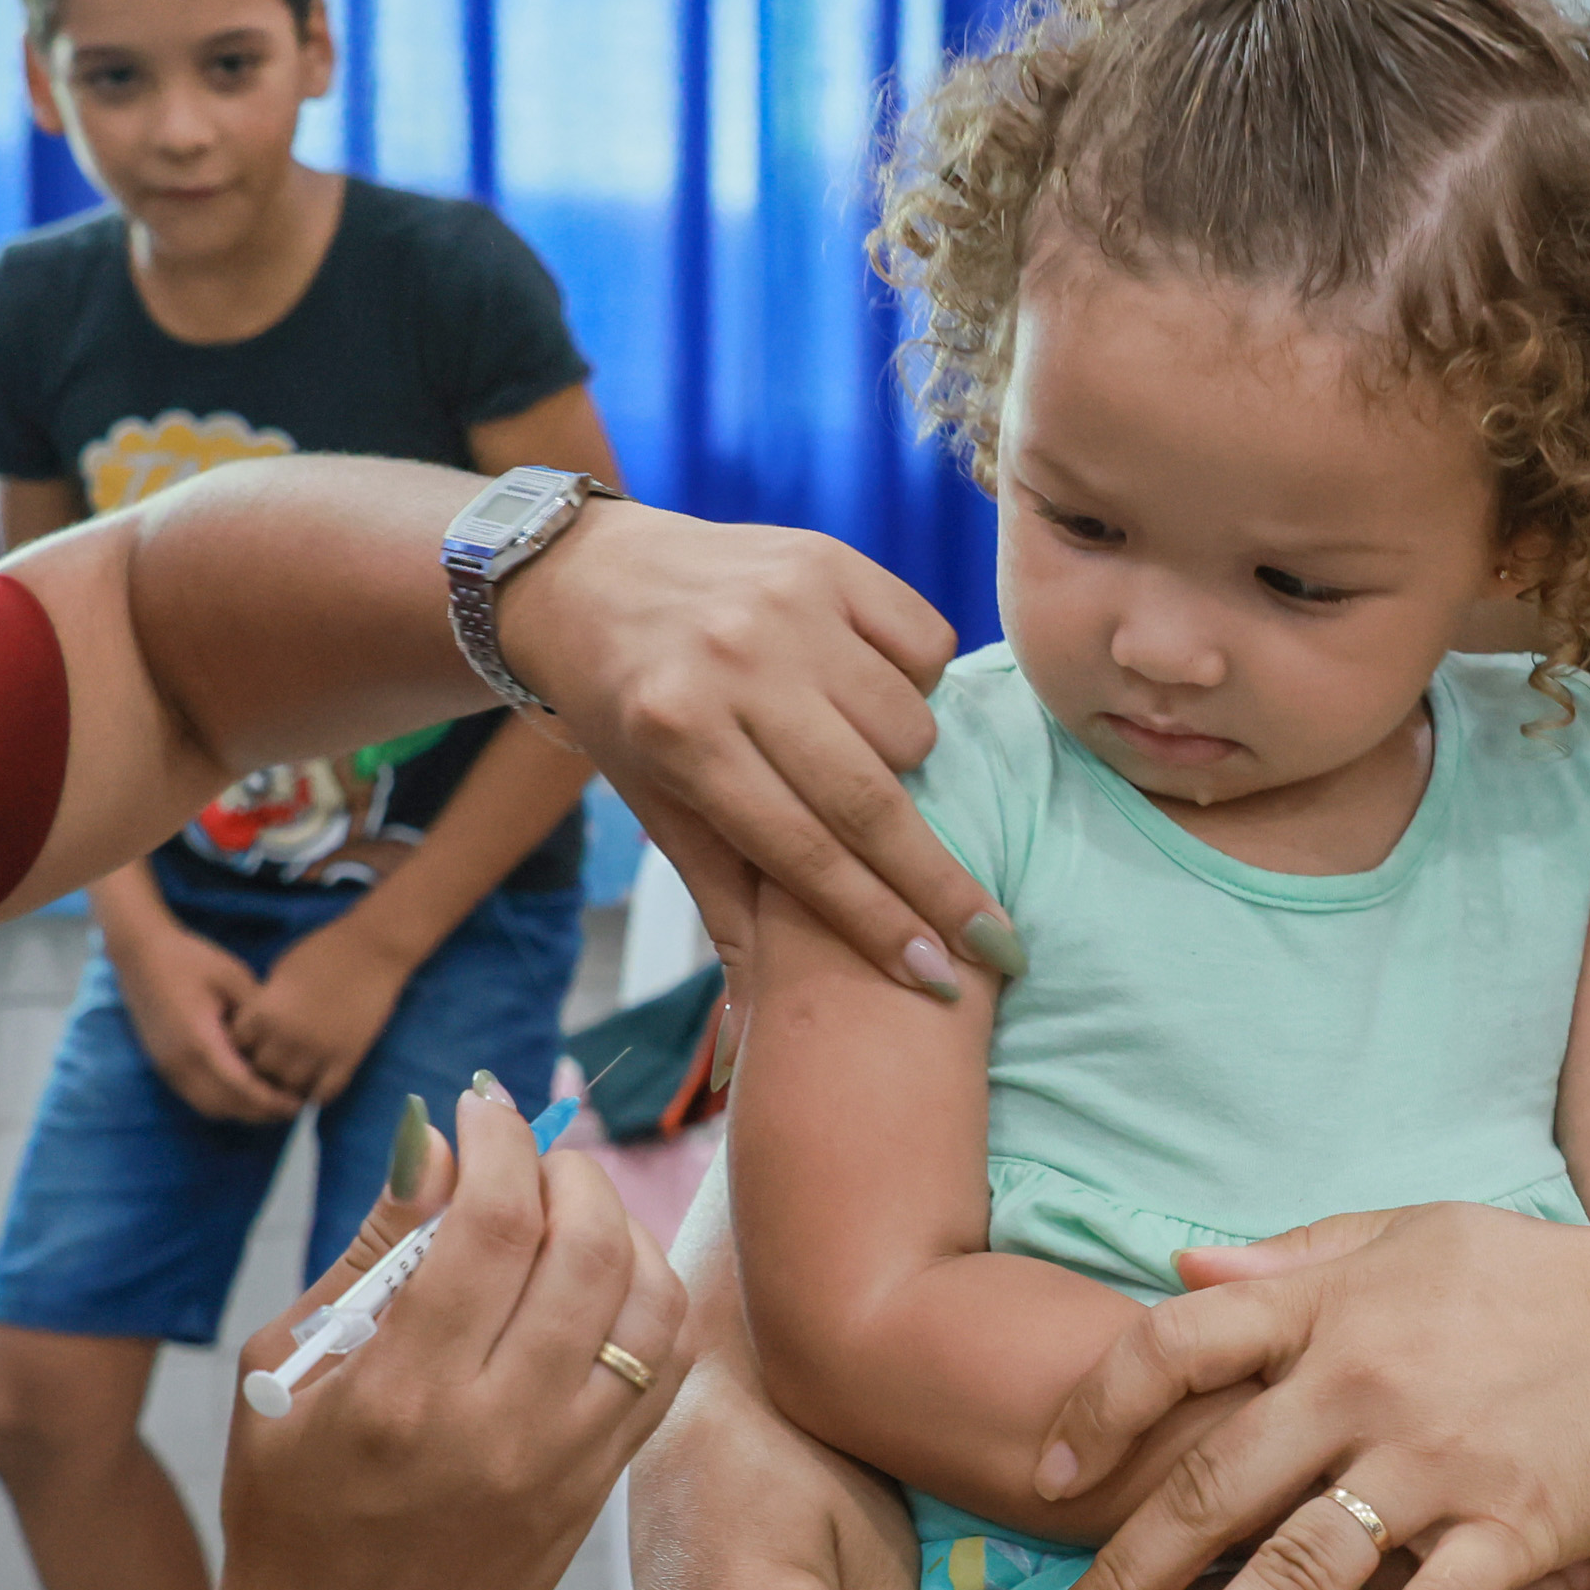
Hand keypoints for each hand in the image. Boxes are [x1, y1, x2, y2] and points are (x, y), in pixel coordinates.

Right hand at [109, 920, 298, 1123]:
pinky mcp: (164, 1066)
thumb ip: (258, 1010)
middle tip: (294, 1107)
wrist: (140, 954)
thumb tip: (284, 1040)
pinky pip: (197, 1097)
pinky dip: (223, 1102)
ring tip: (273, 1102)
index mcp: (199, 1040)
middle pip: (227, 1106)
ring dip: (242, 1111)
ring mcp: (168, 1067)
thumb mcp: (233, 976)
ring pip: (210, 1108)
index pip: (241, 1087)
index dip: (272, 1101)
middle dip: (262, 1113)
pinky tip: (246, 1091)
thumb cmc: (189, 959)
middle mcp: (180, 1063)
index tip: (299, 1103)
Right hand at [211, 1083, 687, 1589]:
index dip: (499, 1138)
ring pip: (649, 1303)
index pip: (493, 1222)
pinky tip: (604, 1277)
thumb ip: (367, 1252)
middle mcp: (502, 1427)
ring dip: (622, 1227)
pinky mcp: (601, 1492)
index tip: (483, 1105)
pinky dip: (650, 1298)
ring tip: (571, 1210)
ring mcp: (566, 1465)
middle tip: (528, 1153)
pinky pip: (665, 1368)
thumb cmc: (289, 1512)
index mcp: (406, 1392)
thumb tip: (434, 1142)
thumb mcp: (285, 1374)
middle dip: (566, 1167)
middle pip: (586, 1247)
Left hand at [229, 915, 417, 1106]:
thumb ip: (266, 1003)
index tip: (247, 1044)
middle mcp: (288, 1036)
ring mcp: (319, 1050)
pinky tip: (314, 1088)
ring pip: (290, 1087)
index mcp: (266, 1010)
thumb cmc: (323, 950)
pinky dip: (317, 1095)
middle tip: (267, 1065)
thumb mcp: (280, 971)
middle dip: (261, 1067)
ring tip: (290, 1078)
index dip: (240, 1045)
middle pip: (260, 1070)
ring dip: (288, 1084)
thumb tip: (258, 1027)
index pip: (236, 1045)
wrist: (373, 948)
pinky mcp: (348, 1058)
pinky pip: (326, 1091)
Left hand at [483, 500, 999, 1000]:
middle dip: (938, 882)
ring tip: (861, 757)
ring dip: (907, 763)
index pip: (802, 849)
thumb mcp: (656, 805)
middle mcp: (737, 664)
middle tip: (996, 940)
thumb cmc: (629, 710)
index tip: (940, 975)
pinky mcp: (831, 560)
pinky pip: (926, 647)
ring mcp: (789, 605)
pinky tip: (869, 688)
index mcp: (682, 737)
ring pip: (911, 724)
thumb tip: (760, 1029)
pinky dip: (917, 682)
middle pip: (869, 798)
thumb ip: (723, 899)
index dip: (877, 919)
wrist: (593, 577)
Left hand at [1027, 1202, 1589, 1589]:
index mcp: (1330, 1306)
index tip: (1042, 1478)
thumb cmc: (1539, 1284)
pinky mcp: (1515, 1527)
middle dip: (1124, 1581)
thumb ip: (1291, 1256)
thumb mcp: (1411, 1234)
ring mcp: (1440, 1463)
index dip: (1097, 1409)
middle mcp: (1366, 1384)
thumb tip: (1176, 1264)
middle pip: (1214, 1488)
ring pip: (1301, 1570)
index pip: (1175, 1347)